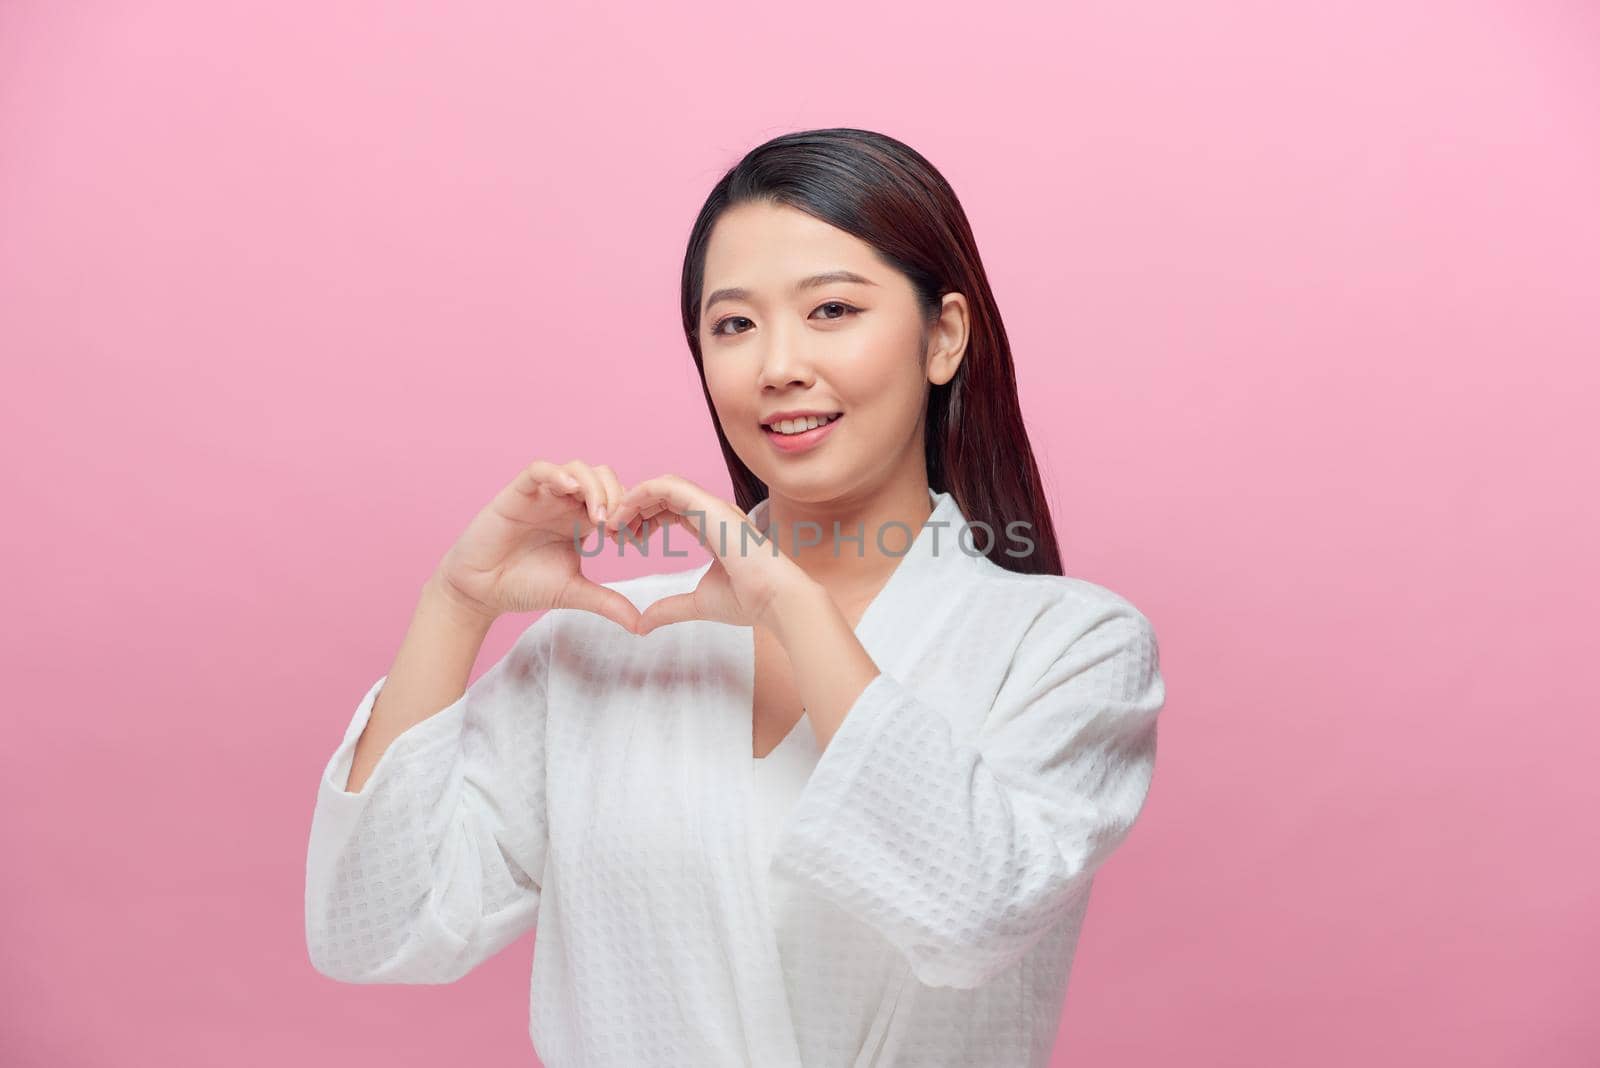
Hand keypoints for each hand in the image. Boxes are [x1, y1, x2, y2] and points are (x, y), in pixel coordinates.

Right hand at [432, 459, 659, 632]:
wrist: (481, 591)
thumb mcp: (573, 592)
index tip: (632, 540)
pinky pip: (539, 470)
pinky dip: (557, 473)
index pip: (617, 499)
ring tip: (597, 518)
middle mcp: (565, 503)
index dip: (630, 513)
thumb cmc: (524, 586)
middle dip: (617, 496)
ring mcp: (543, 495)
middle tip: (615, 528)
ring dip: (594, 487)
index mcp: (582, 521)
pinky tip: (570, 489)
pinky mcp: (517, 493)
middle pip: (603, 477)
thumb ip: (606, 602)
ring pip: (577, 469)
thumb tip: (641, 626)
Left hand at [605, 474, 811, 634]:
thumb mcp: (696, 603)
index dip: (643, 520)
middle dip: (633, 509)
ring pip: (662, 486)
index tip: (624, 541)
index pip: (670, 511)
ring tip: (613, 525)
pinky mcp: (709, 505)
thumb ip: (669, 609)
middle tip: (612, 533)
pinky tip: (623, 514)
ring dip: (633, 500)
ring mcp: (711, 506)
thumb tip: (642, 625)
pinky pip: (667, 486)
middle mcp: (711, 512)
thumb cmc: (749, 600)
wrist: (775, 599)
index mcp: (711, 528)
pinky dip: (641, 494)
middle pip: (662, 495)